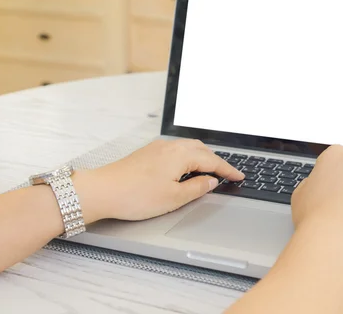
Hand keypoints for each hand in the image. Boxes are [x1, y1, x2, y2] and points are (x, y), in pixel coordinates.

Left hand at [74, 139, 243, 222]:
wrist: (102, 191)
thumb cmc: (136, 195)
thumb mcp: (174, 197)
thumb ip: (197, 188)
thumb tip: (210, 181)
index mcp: (181, 155)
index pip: (213, 161)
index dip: (228, 170)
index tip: (240, 176)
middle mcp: (171, 146)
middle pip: (202, 150)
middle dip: (217, 161)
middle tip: (228, 174)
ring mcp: (158, 148)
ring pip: (189, 148)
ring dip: (203, 157)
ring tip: (210, 171)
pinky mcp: (148, 153)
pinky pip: (176, 150)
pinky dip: (188, 157)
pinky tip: (185, 168)